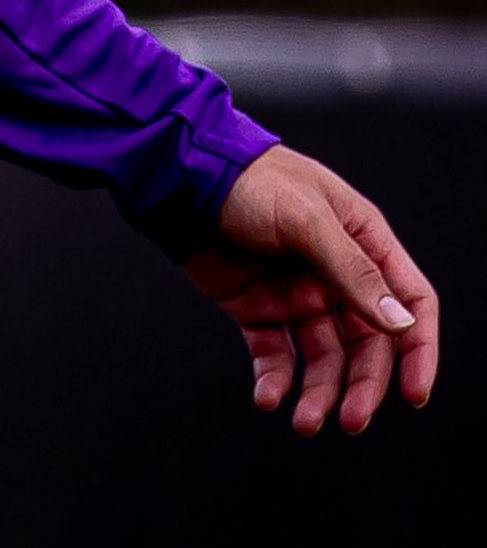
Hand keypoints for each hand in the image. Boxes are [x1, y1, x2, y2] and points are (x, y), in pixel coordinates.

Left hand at [181, 144, 439, 434]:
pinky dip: (275, 379)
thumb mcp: (306, 218)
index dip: (418, 350)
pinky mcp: (255, 306)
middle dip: (364, 386)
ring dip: (319, 392)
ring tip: (304, 420)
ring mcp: (295, 292)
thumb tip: (399, 323)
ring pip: (322, 357)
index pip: (409, 303)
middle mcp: (334, 274)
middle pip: (367, 343)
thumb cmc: (248, 178)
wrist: (177, 174)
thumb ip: (352, 271)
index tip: (413, 393)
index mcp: (362, 243)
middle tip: (353, 421)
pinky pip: (274, 353)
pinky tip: (268, 397)